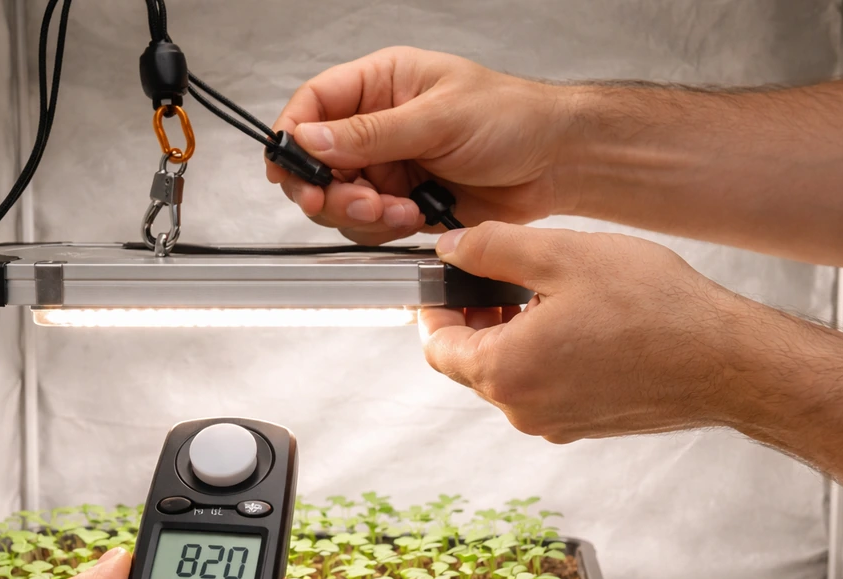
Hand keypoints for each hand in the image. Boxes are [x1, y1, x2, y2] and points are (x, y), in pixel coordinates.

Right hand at [267, 47, 569, 243]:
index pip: (314, 105)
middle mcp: (377, 127)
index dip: (293, 137)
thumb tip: (314, 138)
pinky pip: (370, 225)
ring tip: (400, 209)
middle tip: (356, 201)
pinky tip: (415, 216)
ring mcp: (389, 168)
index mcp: (381, 85)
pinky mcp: (403, 203)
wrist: (555, 163)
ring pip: (340, 201)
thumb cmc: (512, 118)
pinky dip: (384, 229)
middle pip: (318, 163)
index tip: (288, 167)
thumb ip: (372, 133)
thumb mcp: (439, 117)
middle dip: (330, 190)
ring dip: (362, 214)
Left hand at [419, 222, 763, 441]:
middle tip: (504, 279)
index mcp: (505, 372)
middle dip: (475, 318)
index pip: (437, 345)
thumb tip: (450, 248)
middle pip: (468, 363)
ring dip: (509, 336)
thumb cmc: (655, 310)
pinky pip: (539, 389)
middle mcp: (522, 409)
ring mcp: (552, 423)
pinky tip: (575, 325)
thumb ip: (492, 248)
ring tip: (547, 296)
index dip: (436, 307)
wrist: (726, 362)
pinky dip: (540, 358)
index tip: (451, 280)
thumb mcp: (562, 256)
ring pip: (505, 375)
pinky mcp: (580, 425)